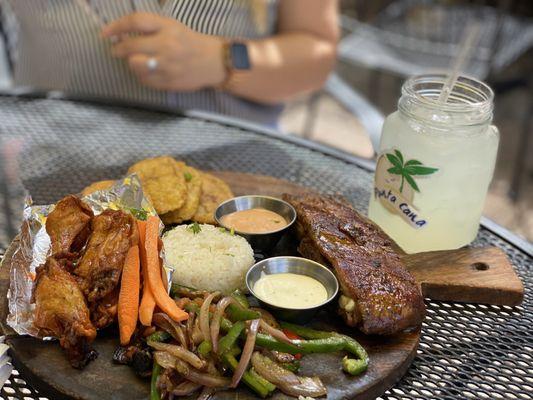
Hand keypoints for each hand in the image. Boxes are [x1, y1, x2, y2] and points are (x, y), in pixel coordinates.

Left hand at [102, 13, 225, 90]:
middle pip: (131, 46)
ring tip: (136, 61)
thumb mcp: (172, 27)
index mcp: (168, 28)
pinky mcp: (168, 82)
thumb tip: (121, 34)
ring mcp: (167, 66)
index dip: (116, 26)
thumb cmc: (189, 42)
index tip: (106, 33)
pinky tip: (148, 72)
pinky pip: (144, 80)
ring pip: (135, 65)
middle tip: (116, 50)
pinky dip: (141, 76)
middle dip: (119, 49)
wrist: (213, 62)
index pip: (136, 21)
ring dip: (131, 63)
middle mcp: (167, 46)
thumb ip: (149, 28)